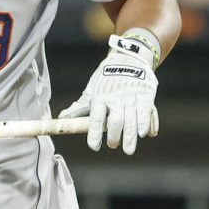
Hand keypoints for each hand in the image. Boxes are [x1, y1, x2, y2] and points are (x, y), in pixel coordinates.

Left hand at [59, 34, 158, 152]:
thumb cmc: (106, 78)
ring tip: (128, 150)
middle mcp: (116, 98)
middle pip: (115, 121)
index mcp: (100, 97)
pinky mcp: (145, 96)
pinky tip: (144, 134)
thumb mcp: (92, 89)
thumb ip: (80, 106)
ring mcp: (131, 98)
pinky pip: (146, 113)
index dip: (94, 134)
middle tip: (113, 145)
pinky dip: (145, 125)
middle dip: (114, 137)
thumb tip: (62, 117)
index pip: (95, 118)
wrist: (127, 59)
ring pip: (131, 121)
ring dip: (130, 137)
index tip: (94, 146)